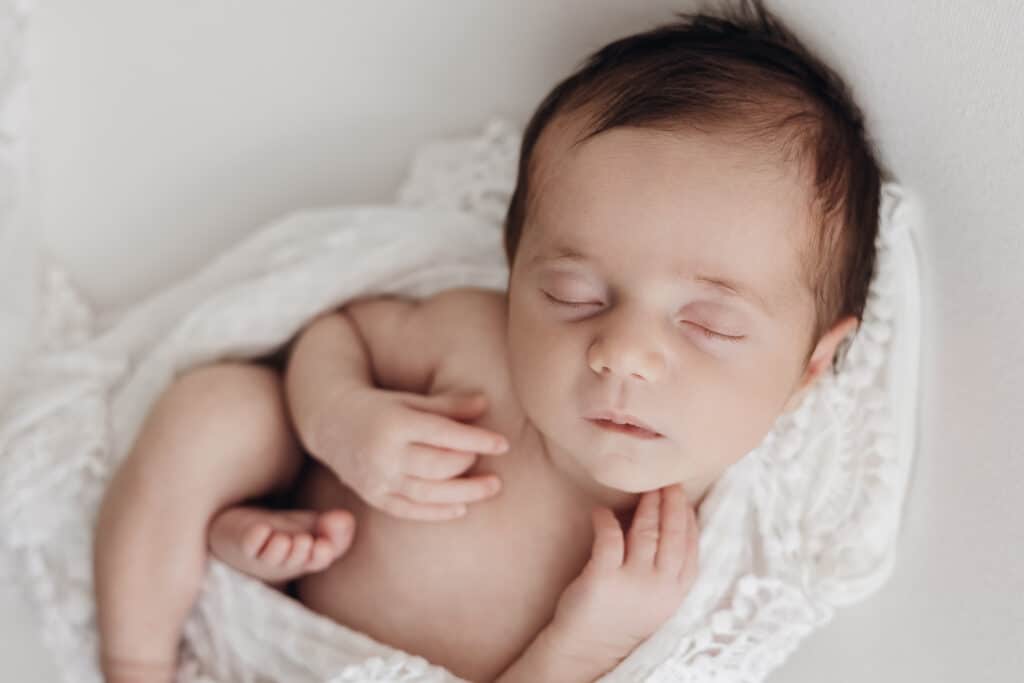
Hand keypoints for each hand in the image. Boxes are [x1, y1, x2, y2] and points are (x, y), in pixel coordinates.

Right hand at [312, 387, 509, 520]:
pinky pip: (408, 510)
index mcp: (394, 423)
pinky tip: (462, 508)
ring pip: (427, 493)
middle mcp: (384, 453)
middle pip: (438, 466)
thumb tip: (485, 404)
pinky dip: (437, 512)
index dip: (477, 439)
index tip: (504, 443)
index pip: (444, 434)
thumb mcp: (410, 400)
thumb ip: (447, 405)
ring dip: (464, 493)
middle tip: (494, 466)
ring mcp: (377, 478)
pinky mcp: (372, 495)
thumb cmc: (378, 407)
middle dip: (470, 467)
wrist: (329, 423)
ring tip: (491, 488)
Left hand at [550, 484, 699, 659]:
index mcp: (676, 592)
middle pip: (672, 535)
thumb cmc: (622, 618)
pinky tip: (602, 511)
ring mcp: (632, 582)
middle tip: (668, 482)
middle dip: (672, 504)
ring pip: (646, 533)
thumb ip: (666, 569)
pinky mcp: (603, 578)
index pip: (691, 548)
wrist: (588, 651)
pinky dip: (606, 520)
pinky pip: (609, 538)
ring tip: (645, 489)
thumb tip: (668, 523)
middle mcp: (659, 587)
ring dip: (647, 507)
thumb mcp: (656, 598)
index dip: (688, 520)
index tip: (685, 499)